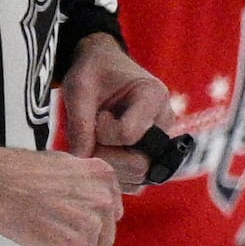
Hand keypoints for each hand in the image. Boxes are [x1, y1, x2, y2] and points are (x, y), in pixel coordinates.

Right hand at [0, 147, 123, 245]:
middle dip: (84, 237)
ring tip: (43, 230)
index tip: (75, 219)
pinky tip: (35, 237)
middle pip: (104, 236)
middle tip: (57, 229)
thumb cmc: (21, 172)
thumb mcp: (66, 163)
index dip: (92, 219)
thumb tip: (91, 201)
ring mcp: (90, 225)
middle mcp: (104, 201)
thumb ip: (86, 184)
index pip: (112, 212)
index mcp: (103, 177)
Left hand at [58, 32, 179, 187]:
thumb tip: (80, 160)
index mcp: (154, 96)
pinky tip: (103, 155)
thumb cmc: (93, 71)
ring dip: (111, 167)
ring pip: (139, 175)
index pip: (129, 134)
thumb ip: (79, 123)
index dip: (103, 132)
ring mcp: (163, 140)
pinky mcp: (154, 153)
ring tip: (98, 143)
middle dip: (107, 156)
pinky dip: (116, 174)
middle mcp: (165, 121)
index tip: (96, 114)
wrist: (104, 66)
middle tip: (92, 136)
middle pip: (140, 163)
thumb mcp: (79, 87)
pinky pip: (138, 179)